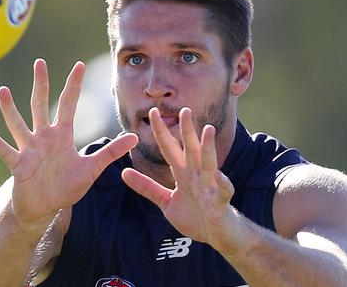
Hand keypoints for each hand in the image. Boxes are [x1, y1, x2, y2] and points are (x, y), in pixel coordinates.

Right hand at [0, 59, 137, 228]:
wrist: (45, 208)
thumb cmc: (66, 187)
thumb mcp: (92, 169)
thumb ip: (111, 152)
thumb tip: (135, 138)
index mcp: (61, 135)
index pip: (69, 104)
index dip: (74, 85)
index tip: (79, 65)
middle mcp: (44, 137)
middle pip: (41, 105)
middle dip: (42, 84)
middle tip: (40, 62)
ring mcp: (29, 149)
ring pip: (19, 124)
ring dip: (10, 108)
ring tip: (3, 90)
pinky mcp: (18, 165)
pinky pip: (4, 150)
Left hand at [122, 107, 238, 248]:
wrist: (217, 236)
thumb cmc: (195, 217)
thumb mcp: (166, 202)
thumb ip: (147, 187)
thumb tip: (124, 173)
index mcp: (183, 174)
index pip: (170, 149)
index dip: (161, 131)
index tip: (152, 113)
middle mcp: (197, 176)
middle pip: (191, 149)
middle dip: (187, 130)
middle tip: (185, 110)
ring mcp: (210, 187)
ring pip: (209, 163)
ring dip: (208, 147)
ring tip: (208, 130)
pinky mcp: (220, 202)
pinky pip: (222, 191)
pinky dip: (222, 184)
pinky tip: (220, 177)